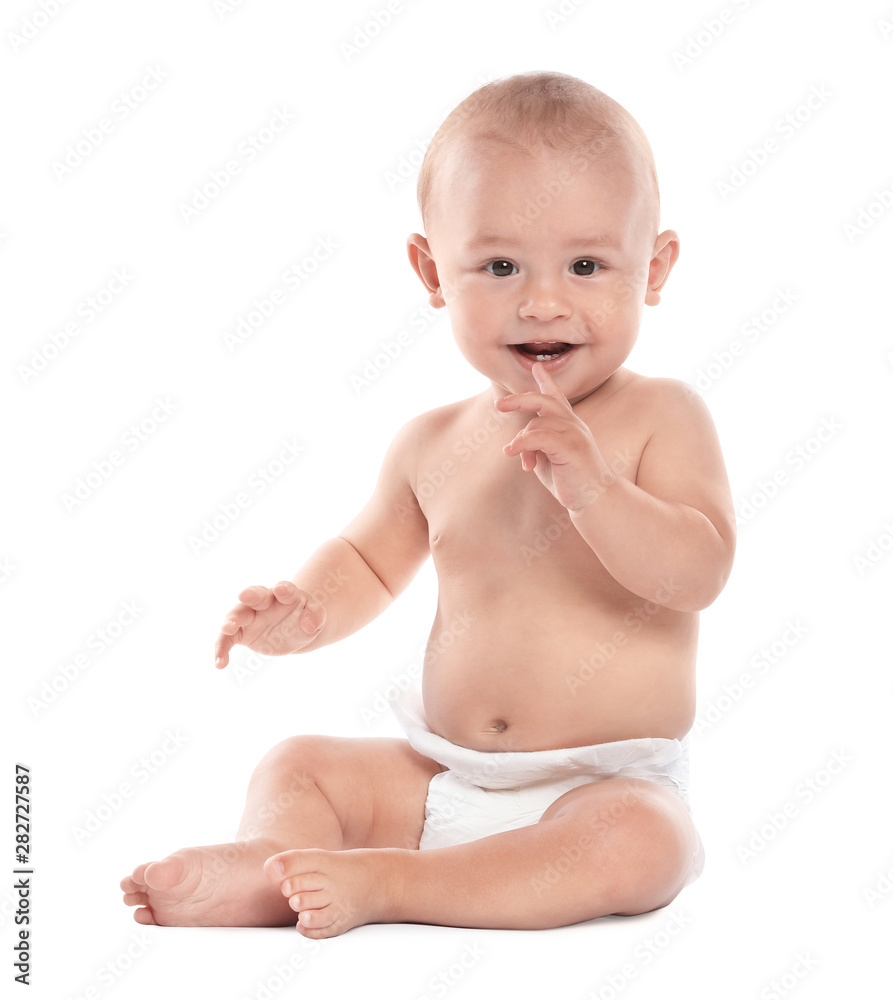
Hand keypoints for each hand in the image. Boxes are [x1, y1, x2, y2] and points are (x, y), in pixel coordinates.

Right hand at [214, 581, 325, 667]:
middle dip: (251, 594)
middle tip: (244, 594)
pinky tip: (220, 663)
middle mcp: (264, 602)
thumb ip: (315, 616)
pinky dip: (221, 649)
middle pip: (256, 595)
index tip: (281, 589)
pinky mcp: (241, 633)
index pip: (285, 589)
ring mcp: (250, 616)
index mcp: (286, 595)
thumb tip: (309, 623)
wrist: (294, 630)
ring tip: (227, 628)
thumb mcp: (316, 617)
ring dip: (231, 620)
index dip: (284, 589)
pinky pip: (227, 639)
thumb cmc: (305, 618)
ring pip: (237, 614)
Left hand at [494, 363, 609, 510]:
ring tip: (525, 464)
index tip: (536, 367)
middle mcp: (573, 424)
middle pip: (543, 401)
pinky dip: (522, 443)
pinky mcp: (571, 447)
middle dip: (519, 399)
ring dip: (522, 443)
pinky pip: (539, 437)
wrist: (595, 499)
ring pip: (536, 423)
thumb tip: (515, 446)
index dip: (546, 381)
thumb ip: (533, 447)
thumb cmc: (571, 479)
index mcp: (568, 425)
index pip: (557, 397)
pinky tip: (512, 452)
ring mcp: (574, 434)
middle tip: (498, 405)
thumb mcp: (547, 460)